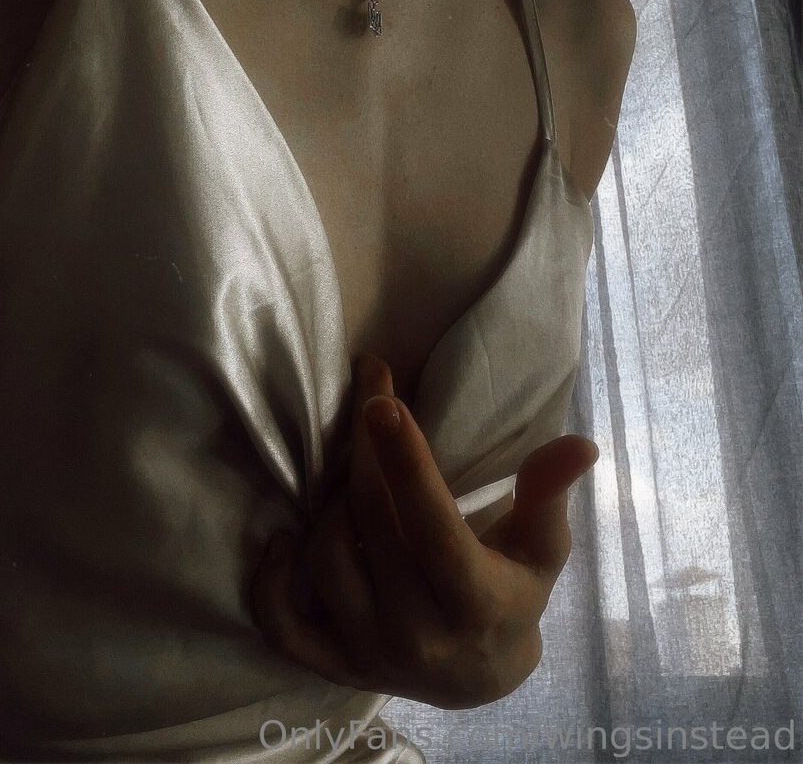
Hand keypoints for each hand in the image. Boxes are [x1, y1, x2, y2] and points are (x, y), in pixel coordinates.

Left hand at [252, 354, 597, 708]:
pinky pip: (283, 626)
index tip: (382, 402)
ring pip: (326, 558)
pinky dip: (270, 582)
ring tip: (356, 471)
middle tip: (369, 391)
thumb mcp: (542, 548)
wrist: (479, 676)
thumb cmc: (512, 592)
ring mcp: (370, 653)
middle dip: (364, 447)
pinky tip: (284, 538)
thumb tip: (580, 444)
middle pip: (372, 526)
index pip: (433, 527)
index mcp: (476, 602)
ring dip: (332, 501)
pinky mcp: (335, 665)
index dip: (406, 463)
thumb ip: (548, 494)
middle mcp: (419, 633)